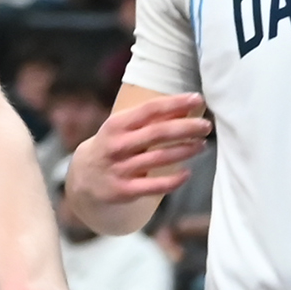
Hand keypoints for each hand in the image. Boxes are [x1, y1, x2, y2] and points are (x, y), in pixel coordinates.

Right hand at [66, 94, 209, 213]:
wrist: (84, 178)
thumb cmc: (112, 146)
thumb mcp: (121, 128)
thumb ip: (147, 119)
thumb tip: (184, 107)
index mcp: (116, 124)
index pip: (149, 110)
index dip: (174, 103)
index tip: (196, 99)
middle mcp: (117, 145)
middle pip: (157, 133)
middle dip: (186, 127)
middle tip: (206, 125)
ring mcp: (120, 168)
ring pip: (159, 158)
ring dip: (185, 150)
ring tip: (202, 145)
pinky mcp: (125, 190)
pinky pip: (155, 186)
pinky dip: (174, 180)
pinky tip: (187, 173)